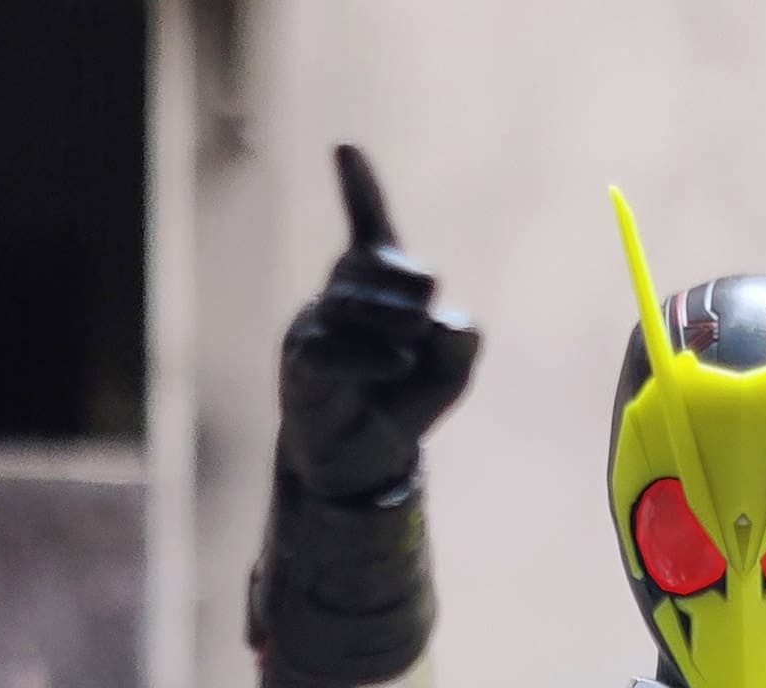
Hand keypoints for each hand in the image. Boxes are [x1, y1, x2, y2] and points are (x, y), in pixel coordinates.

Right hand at [278, 145, 480, 501]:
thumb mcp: (449, 374)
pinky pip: (332, 347)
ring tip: (406, 360)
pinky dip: (370, 356)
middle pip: (386, 267)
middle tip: (424, 328)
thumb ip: (461, 344)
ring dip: (395, 328)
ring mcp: (316, 325)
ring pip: (358, 304)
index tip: (345, 149)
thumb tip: (450, 322)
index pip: (370, 229)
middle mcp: (341, 293)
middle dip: (416, 293)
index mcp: (375, 284)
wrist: (363, 459)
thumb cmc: (402, 403)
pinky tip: (397, 364)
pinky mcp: (304, 364)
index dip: (359, 189)